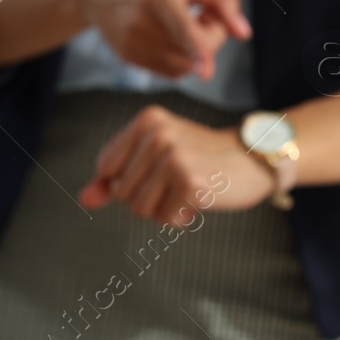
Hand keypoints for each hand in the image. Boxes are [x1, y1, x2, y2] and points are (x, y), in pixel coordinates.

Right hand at [72, 0, 251, 79]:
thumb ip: (222, 2)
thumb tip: (244, 34)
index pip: (184, 29)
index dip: (199, 49)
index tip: (206, 69)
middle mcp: (143, 23)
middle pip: (196, 50)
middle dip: (210, 36)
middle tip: (199, 14)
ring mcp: (134, 44)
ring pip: (185, 66)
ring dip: (194, 50)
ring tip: (179, 23)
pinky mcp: (129, 58)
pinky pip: (169, 70)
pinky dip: (177, 57)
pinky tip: (166, 35)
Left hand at [78, 105, 275, 224]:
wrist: (253, 162)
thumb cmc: (202, 161)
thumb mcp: (156, 161)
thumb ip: (115, 179)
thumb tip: (85, 199)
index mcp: (147, 121)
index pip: (106, 169)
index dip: (127, 182)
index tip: (158, 172)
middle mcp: (158, 134)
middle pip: (121, 192)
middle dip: (147, 198)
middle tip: (179, 182)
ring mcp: (174, 157)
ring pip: (139, 208)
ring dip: (163, 210)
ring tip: (187, 192)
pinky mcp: (190, 182)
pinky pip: (164, 218)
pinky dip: (180, 217)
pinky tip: (200, 201)